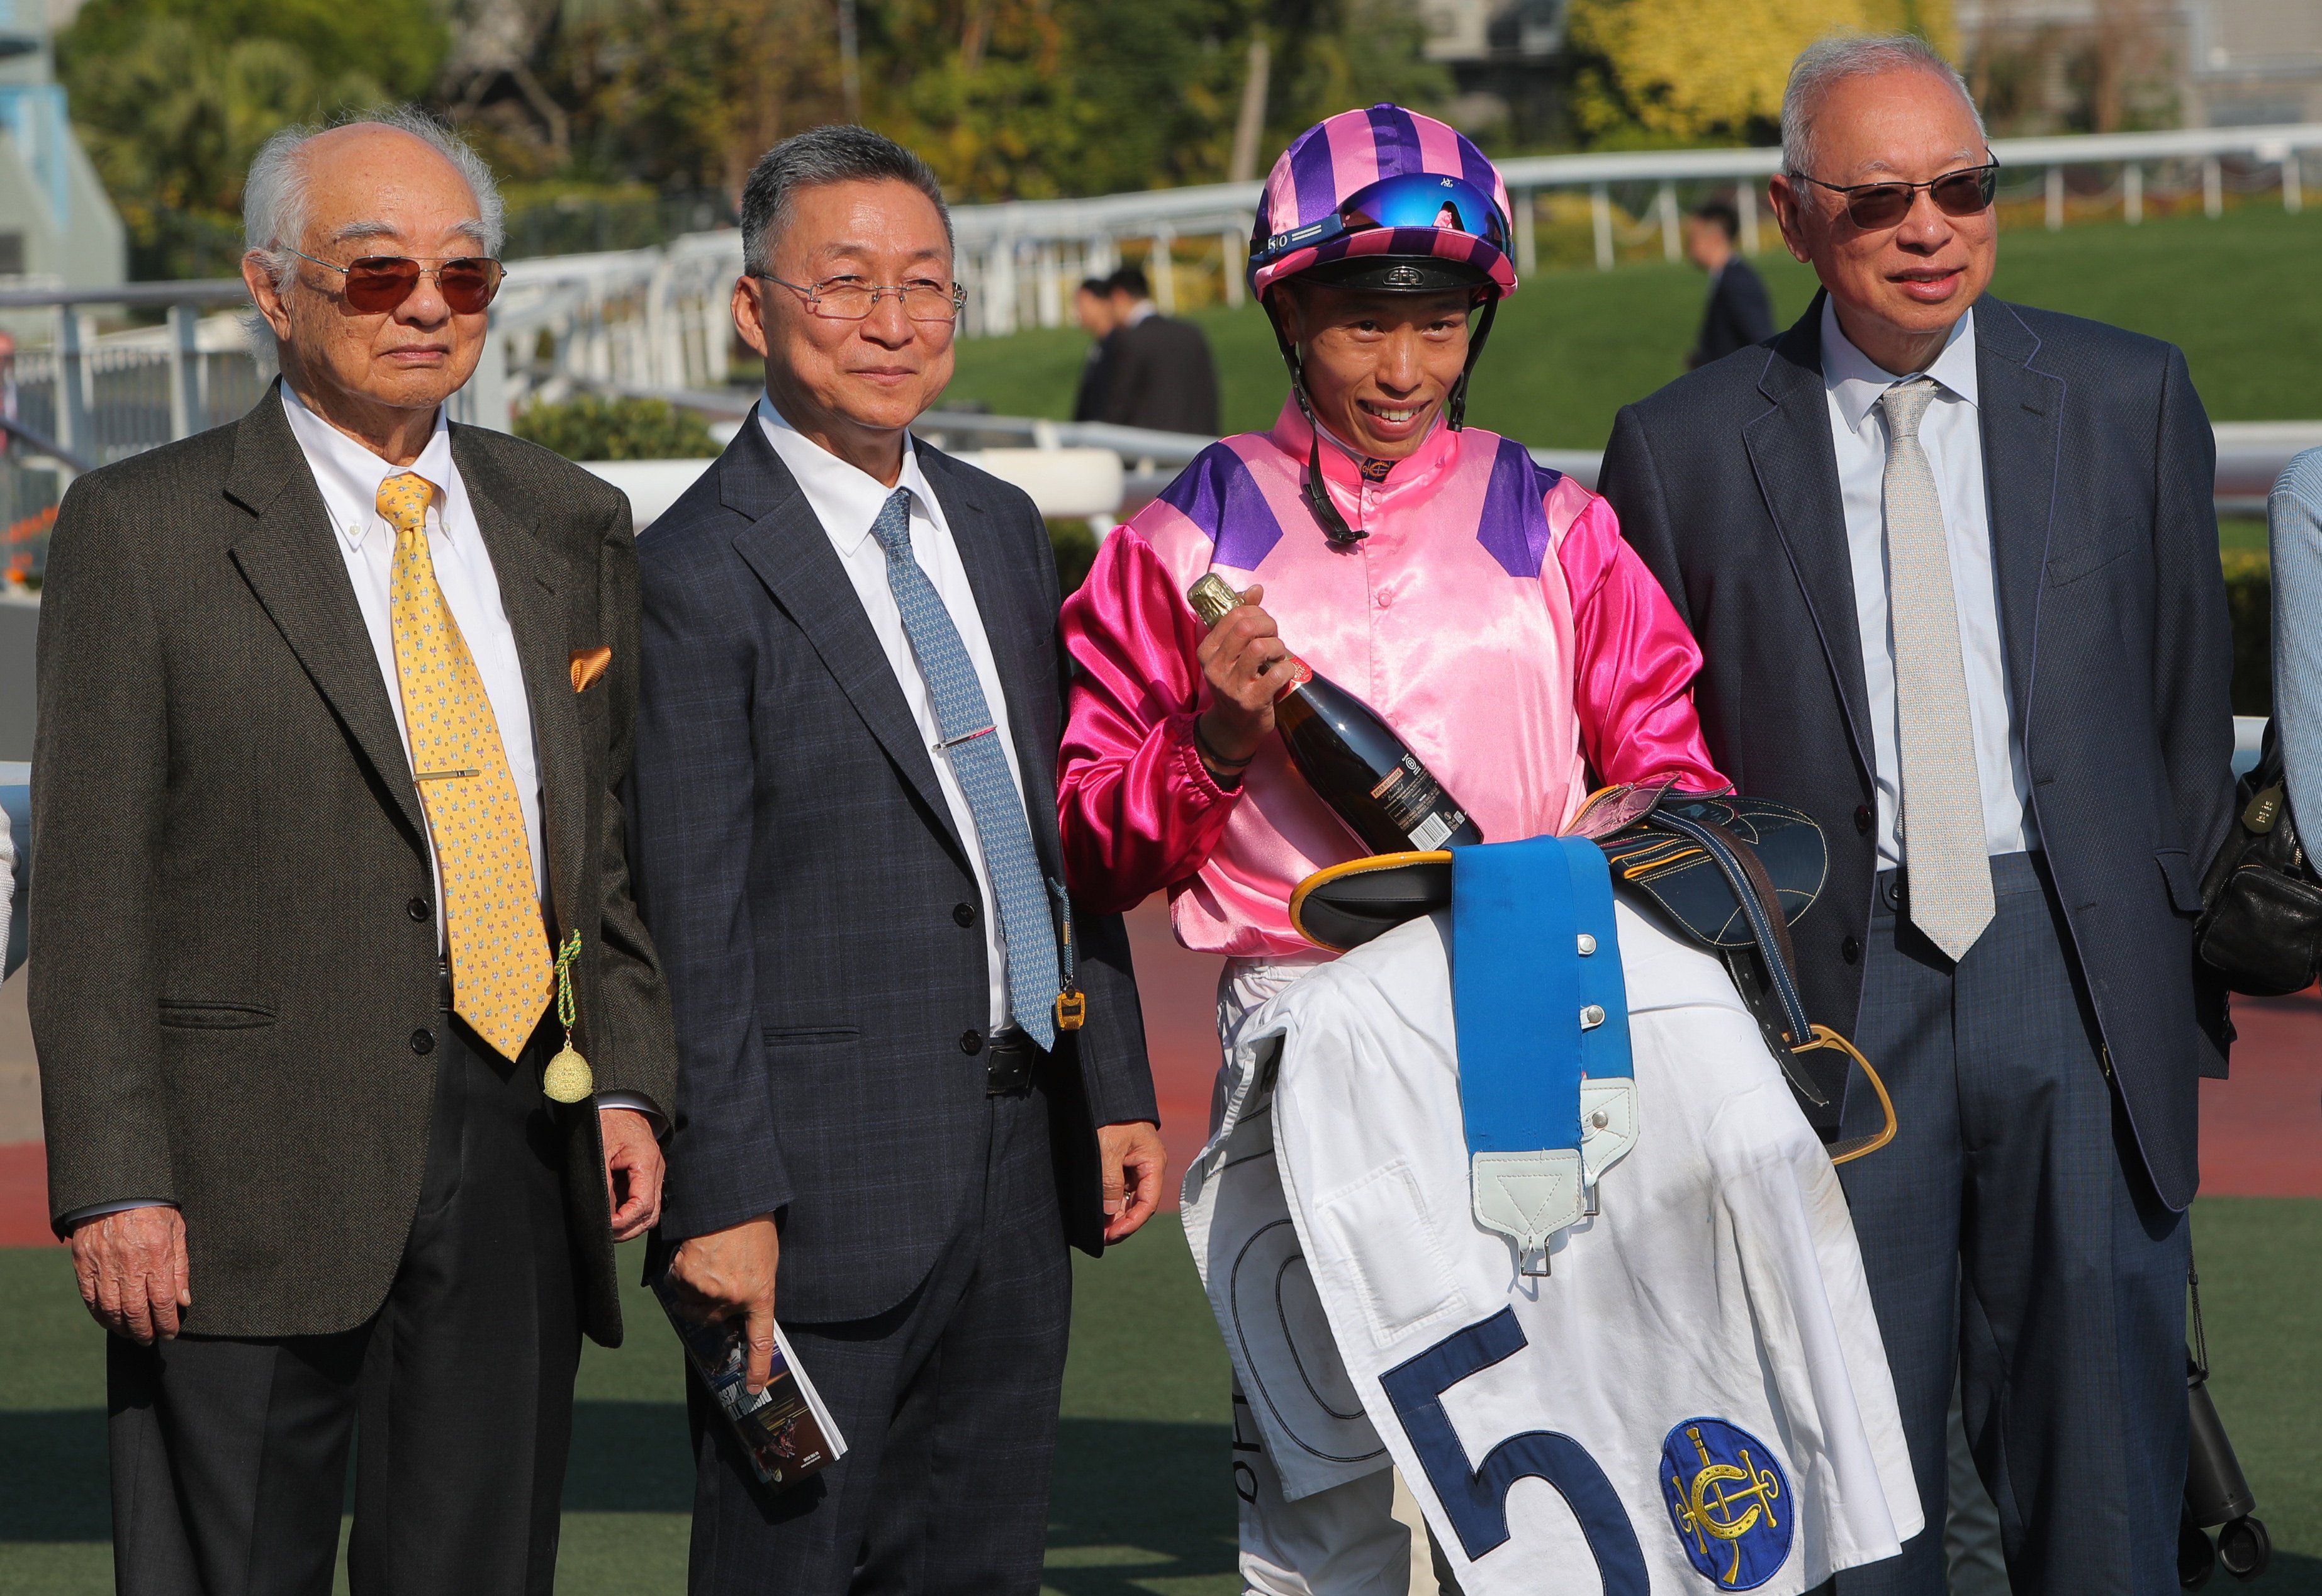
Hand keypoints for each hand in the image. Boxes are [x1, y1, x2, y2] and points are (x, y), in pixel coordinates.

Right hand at [69, 1205, 190, 1342]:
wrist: (115, 1190)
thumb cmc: (153, 1208)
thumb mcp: (177, 1231)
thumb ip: (180, 1267)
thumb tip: (184, 1301)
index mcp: (156, 1255)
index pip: (162, 1301)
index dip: (167, 1322)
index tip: (171, 1332)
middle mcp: (128, 1264)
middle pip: (135, 1311)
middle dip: (144, 1331)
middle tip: (150, 1339)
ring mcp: (103, 1265)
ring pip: (111, 1309)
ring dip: (122, 1327)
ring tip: (132, 1334)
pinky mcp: (83, 1264)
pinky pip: (90, 1298)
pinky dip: (100, 1315)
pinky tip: (110, 1321)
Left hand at [599, 1107, 664, 1242]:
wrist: (620, 1100)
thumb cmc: (609, 1120)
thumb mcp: (601, 1150)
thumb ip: (604, 1183)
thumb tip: (602, 1213)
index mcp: (647, 1163)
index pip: (643, 1205)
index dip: (624, 1221)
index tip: (605, 1226)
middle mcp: (655, 1172)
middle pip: (650, 1215)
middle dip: (628, 1229)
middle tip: (604, 1233)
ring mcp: (653, 1175)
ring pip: (649, 1213)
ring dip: (629, 1224)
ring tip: (607, 1228)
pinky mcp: (645, 1176)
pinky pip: (643, 1202)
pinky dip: (629, 1214)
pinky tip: (612, 1215)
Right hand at [666, 1215, 780, 1392]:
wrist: (735, 1199)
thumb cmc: (754, 1226)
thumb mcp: (765, 1261)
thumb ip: (751, 1287)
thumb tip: (732, 1306)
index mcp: (760, 1294)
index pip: (760, 1339)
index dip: (757, 1367)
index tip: (753, 1389)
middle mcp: (734, 1298)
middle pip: (709, 1319)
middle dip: (705, 1306)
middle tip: (708, 1284)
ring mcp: (708, 1290)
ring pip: (688, 1301)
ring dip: (690, 1285)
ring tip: (705, 1258)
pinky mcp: (686, 1276)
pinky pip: (675, 1281)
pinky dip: (678, 1269)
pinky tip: (693, 1251)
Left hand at [1097, 1121, 1167, 1242]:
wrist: (1104, 1090)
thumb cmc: (1110, 1117)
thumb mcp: (1109, 1150)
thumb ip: (1110, 1182)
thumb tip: (1109, 1212)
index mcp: (1152, 1163)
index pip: (1147, 1203)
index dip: (1130, 1223)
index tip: (1111, 1235)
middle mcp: (1148, 1166)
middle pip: (1139, 1204)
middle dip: (1121, 1222)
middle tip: (1100, 1237)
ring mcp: (1135, 1165)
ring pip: (1128, 1197)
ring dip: (1114, 1214)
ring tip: (1097, 1228)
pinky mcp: (1123, 1162)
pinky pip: (1119, 1187)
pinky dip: (1109, 1200)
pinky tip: (1098, 1210)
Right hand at [1196, 582, 1296, 767]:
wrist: (1235, 727)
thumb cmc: (1237, 682)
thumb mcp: (1232, 652)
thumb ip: (1241, 618)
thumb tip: (1256, 589)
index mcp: (1206, 650)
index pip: (1232, 614)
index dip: (1256, 612)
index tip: (1264, 624)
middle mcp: (1214, 667)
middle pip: (1246, 626)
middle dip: (1268, 625)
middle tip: (1274, 637)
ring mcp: (1231, 686)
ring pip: (1259, 647)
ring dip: (1277, 647)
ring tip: (1278, 655)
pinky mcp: (1251, 702)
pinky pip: (1276, 673)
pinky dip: (1287, 669)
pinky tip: (1284, 673)